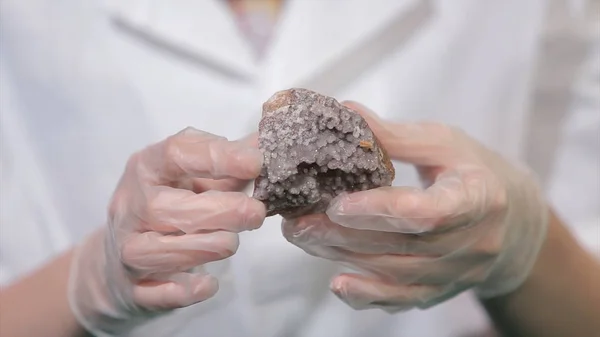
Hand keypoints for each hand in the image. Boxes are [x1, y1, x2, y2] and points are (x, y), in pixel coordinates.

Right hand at [68, 127, 265, 334]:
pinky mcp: (133, 287)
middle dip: (221, 211)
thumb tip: (268, 143)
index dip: (218, 157)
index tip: (256, 163)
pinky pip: (159, 293)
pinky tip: (209, 282)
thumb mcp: (192, 175)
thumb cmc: (170, 205)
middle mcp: (130, 205)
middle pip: (168, 207)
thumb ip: (228, 161)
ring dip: (207, 246)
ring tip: (232, 241)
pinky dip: (187, 289)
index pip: (176, 153)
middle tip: (256, 213)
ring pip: (162, 250)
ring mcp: (127, 248)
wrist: (119, 259)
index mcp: (146, 167)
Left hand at [283, 102, 548, 312]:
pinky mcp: (442, 291)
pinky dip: (368, 295)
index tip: (337, 203)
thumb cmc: (472, 172)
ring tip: (304, 238)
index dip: (379, 211)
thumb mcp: (443, 144)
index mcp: (479, 198)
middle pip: (402, 247)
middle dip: (344, 235)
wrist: (511, 219)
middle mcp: (473, 244)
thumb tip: (345, 114)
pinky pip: (402, 300)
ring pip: (395, 275)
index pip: (427, 213)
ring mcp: (458, 274)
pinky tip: (339, 283)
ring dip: (344, 258)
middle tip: (298, 222)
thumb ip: (395, 136)